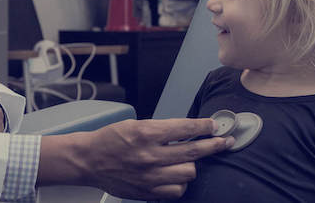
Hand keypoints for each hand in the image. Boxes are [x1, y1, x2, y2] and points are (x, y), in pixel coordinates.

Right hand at [38, 118, 233, 199]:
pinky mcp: (147, 191)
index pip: (185, 128)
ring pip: (188, 172)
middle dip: (214, 145)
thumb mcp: (135, 124)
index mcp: (146, 133)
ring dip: (193, 164)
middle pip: (193, 152)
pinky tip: (177, 176)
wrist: (89, 160)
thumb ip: (162, 129)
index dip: (204, 126)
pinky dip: (181, 183)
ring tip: (191, 159)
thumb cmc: (111, 139)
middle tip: (225, 142)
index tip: (213, 125)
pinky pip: (176, 191)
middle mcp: (150, 155)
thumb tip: (189, 130)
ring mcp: (149, 176)